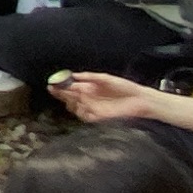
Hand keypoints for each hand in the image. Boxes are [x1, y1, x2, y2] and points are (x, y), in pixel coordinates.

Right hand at [50, 70, 165, 124]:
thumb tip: (74, 75)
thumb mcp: (106, 78)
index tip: (53, 83)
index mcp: (89, 88)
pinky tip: (80, 104)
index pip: (71, 88)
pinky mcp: (98, 117)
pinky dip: (80, 111)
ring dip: (69, 101)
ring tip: (68, 95)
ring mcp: (92, 108)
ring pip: (74, 107)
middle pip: (69, 98)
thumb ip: (90, 76)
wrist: (139, 100)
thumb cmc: (125, 87)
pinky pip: (84, 116)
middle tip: (54, 89)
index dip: (61, 86)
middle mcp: (88, 99)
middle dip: (60, 93)